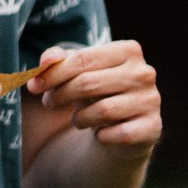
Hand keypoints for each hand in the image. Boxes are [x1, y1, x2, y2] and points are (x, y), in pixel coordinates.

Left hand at [29, 40, 160, 153]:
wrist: (122, 127)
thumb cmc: (96, 92)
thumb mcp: (77, 72)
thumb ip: (59, 61)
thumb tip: (46, 61)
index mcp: (128, 51)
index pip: (83, 59)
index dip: (53, 73)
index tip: (33, 85)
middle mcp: (144, 73)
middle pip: (88, 83)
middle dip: (61, 95)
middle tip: (48, 102)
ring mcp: (151, 100)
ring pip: (103, 110)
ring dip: (80, 118)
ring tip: (77, 120)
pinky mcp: (153, 127)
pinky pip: (117, 134)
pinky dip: (102, 136)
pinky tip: (100, 133)